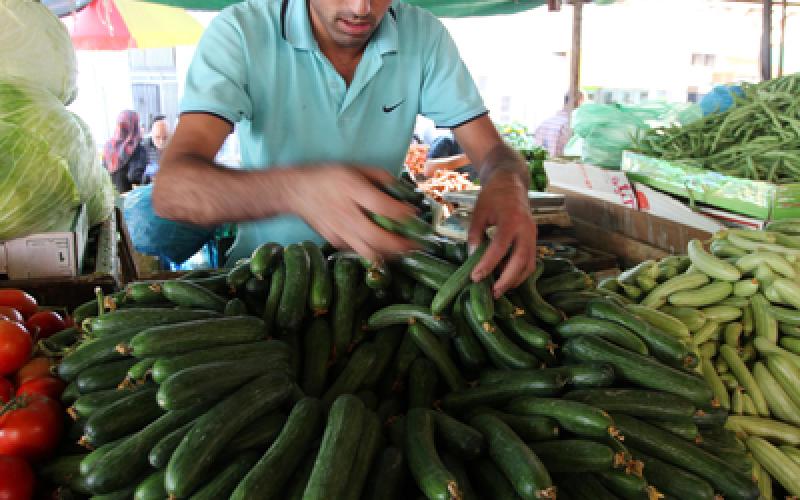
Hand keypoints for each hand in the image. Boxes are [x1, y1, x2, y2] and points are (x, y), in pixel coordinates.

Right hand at [289, 166, 418, 262]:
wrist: (296, 191)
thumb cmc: (328, 177)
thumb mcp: (355, 168)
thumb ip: (379, 177)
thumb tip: (402, 188)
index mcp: (352, 191)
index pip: (383, 207)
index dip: (402, 214)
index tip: (414, 214)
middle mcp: (347, 214)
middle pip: (378, 238)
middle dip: (401, 245)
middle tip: (415, 244)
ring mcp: (339, 231)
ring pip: (369, 252)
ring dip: (389, 255)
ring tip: (403, 251)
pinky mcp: (334, 241)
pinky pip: (358, 251)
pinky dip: (372, 251)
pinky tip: (381, 247)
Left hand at [468, 169, 537, 297]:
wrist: (511, 182)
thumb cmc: (493, 196)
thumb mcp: (479, 212)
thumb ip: (475, 234)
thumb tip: (471, 257)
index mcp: (511, 219)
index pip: (500, 247)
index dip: (488, 264)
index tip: (475, 277)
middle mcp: (526, 229)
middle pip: (521, 260)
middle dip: (507, 279)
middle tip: (493, 292)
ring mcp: (533, 235)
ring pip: (529, 264)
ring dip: (515, 280)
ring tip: (499, 290)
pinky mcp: (534, 240)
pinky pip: (531, 261)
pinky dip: (520, 273)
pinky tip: (507, 280)